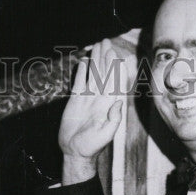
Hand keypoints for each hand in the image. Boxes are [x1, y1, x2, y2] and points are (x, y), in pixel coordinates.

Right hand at [57, 39, 131, 182]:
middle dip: (106, 58)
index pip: (114, 82)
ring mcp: (88, 98)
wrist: (75, 152)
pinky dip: (81, 71)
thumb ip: (114, 119)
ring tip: (97, 46)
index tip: (116, 55)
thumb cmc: (92, 146)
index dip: (116, 68)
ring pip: (92, 74)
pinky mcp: (75, 100)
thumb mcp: (106, 135)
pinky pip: (79, 82)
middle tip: (106, 42)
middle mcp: (100, 98)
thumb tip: (120, 102)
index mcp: (109, 104)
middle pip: (104, 73)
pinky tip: (83, 61)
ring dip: (95, 60)